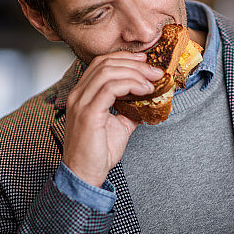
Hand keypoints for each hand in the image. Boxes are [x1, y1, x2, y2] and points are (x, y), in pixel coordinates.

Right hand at [62, 51, 163, 186]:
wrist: (85, 174)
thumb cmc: (98, 152)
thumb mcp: (119, 125)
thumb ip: (130, 109)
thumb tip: (147, 99)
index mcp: (82, 94)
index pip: (101, 63)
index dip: (124, 58)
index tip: (145, 62)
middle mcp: (78, 95)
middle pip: (105, 63)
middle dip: (134, 63)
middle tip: (155, 71)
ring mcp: (81, 102)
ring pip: (108, 72)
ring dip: (136, 73)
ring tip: (153, 82)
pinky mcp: (88, 113)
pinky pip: (111, 88)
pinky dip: (131, 85)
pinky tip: (144, 91)